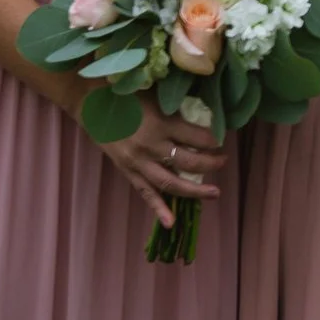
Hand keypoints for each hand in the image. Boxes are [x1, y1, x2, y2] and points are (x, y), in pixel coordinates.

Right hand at [94, 100, 222, 229]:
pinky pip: (146, 193)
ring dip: (195, 191)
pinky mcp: (128, 172)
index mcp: (162, 124)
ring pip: (171, 183)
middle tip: (224, 161)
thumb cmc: (132, 97)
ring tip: (214, 193)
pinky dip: (158, 209)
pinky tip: (171, 222)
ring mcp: (139, 163)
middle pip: (188, 162)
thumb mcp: (159, 97)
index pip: (197, 137)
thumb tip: (207, 118)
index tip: (222, 140)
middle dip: (211, 164)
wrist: (95, 107)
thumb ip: (180, 110)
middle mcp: (151, 146)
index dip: (214, 140)